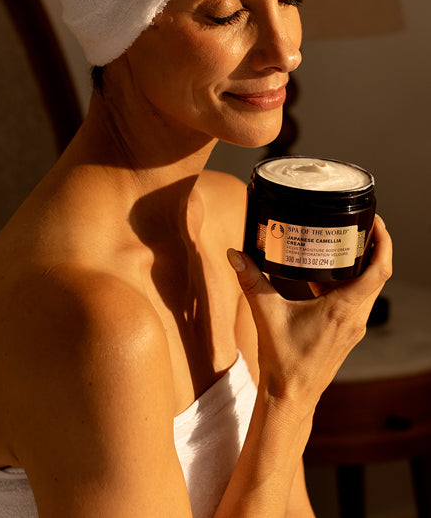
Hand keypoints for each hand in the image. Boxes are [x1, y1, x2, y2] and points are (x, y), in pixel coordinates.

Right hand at [227, 215, 391, 413]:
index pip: (379, 270)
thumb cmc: (283, 361)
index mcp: (343, 310)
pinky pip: (357, 299)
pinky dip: (348, 282)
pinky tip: (323, 275)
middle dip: (374, 247)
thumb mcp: (265, 314)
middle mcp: (355, 317)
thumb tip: (235, 255)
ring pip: (369, 288)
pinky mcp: (346, 331)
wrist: (290, 397)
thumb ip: (250, 281)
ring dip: (362, 265)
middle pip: (378, 275)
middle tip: (359, 224)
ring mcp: (353, 326)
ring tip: (344, 243)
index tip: (376, 221)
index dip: (383, 242)